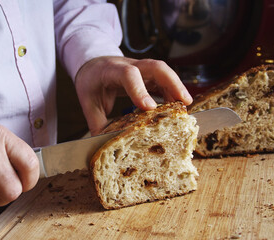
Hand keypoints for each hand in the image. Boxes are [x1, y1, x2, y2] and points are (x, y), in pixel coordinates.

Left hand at [75, 56, 192, 135]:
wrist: (92, 64)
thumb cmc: (90, 82)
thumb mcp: (88, 102)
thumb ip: (97, 123)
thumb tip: (105, 145)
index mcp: (111, 71)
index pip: (128, 75)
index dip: (140, 90)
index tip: (149, 108)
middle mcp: (129, 65)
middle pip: (155, 67)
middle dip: (172, 83)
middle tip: (184, 102)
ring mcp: (141, 68)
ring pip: (163, 72)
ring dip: (177, 87)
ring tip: (185, 107)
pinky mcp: (148, 75)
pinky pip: (163, 80)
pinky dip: (173, 91)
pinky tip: (178, 106)